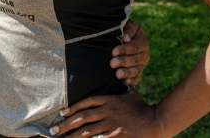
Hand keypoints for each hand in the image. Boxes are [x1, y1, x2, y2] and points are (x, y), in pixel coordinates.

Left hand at [51, 93, 166, 137]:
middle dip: (66, 124)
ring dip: (72, 136)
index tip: (62, 113)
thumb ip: (120, 88)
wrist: (155, 121)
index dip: (73, 108)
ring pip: (87, 131)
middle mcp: (107, 111)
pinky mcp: (115, 136)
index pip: (86, 102)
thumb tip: (118, 77)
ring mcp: (111, 124)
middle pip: (82, 118)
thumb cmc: (142, 107)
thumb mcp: (130, 93)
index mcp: (109, 100)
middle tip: (54, 130)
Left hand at [111, 20, 150, 85]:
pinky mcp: (138, 72)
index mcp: (142, 42)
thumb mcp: (127, 25)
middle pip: (135, 60)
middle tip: (112, 63)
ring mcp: (142, 64)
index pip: (135, 47)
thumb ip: (128, 30)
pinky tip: (125, 82)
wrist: (125, 37)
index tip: (113, 52)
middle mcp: (144, 54)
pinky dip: (132, 81)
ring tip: (117, 74)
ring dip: (127, 73)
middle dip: (123, 62)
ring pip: (136, 70)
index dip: (124, 50)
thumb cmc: (124, 30)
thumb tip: (125, 38)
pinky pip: (137, 78)